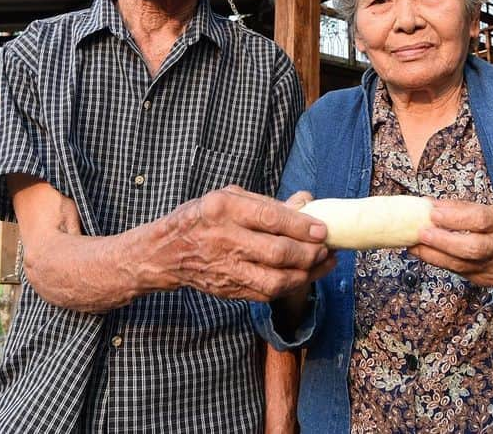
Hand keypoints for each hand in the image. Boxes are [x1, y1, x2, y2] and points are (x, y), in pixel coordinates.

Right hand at [157, 185, 335, 300]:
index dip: (301, 226)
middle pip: (277, 252)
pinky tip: (305, 275)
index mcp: (223, 209)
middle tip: (326, 247)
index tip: (323, 229)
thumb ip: (267, 202)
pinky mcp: (229, 290)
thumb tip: (306, 202)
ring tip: (323, 263)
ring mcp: (226, 269)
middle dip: (309, 252)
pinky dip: (290, 286)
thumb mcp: (229, 197)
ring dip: (306, 274)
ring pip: (275, 280)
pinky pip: (267, 294)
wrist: (166, 253)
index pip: (270, 218)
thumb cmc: (202, 217)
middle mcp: (225, 239)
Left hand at [409, 200, 492, 288]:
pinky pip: (458, 272)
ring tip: (414, 245)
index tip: (432, 212)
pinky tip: (424, 253)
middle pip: (473, 248)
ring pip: (462, 265)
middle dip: (443, 241)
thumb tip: (428, 204)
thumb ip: (460, 208)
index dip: (455, 217)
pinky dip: (438, 261)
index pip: (481, 219)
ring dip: (433, 255)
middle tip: (421, 233)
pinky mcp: (486, 280)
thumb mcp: (487, 210)